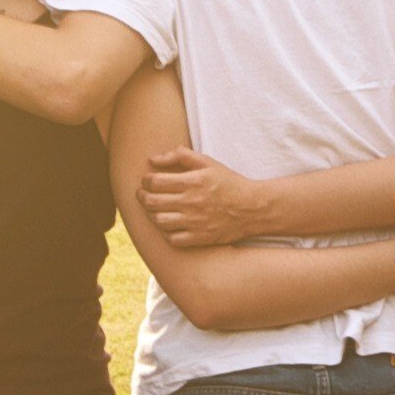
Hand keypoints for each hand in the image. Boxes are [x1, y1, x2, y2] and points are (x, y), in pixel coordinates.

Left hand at [140, 148, 274, 248]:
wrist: (252, 208)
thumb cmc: (228, 182)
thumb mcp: (208, 162)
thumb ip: (180, 156)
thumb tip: (153, 160)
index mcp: (193, 182)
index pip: (155, 182)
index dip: (146, 180)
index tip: (147, 180)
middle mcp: (192, 203)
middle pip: (152, 202)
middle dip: (142, 196)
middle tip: (143, 194)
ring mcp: (195, 222)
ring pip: (159, 221)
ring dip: (151, 214)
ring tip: (155, 208)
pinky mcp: (199, 238)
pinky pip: (172, 238)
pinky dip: (165, 232)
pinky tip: (168, 224)